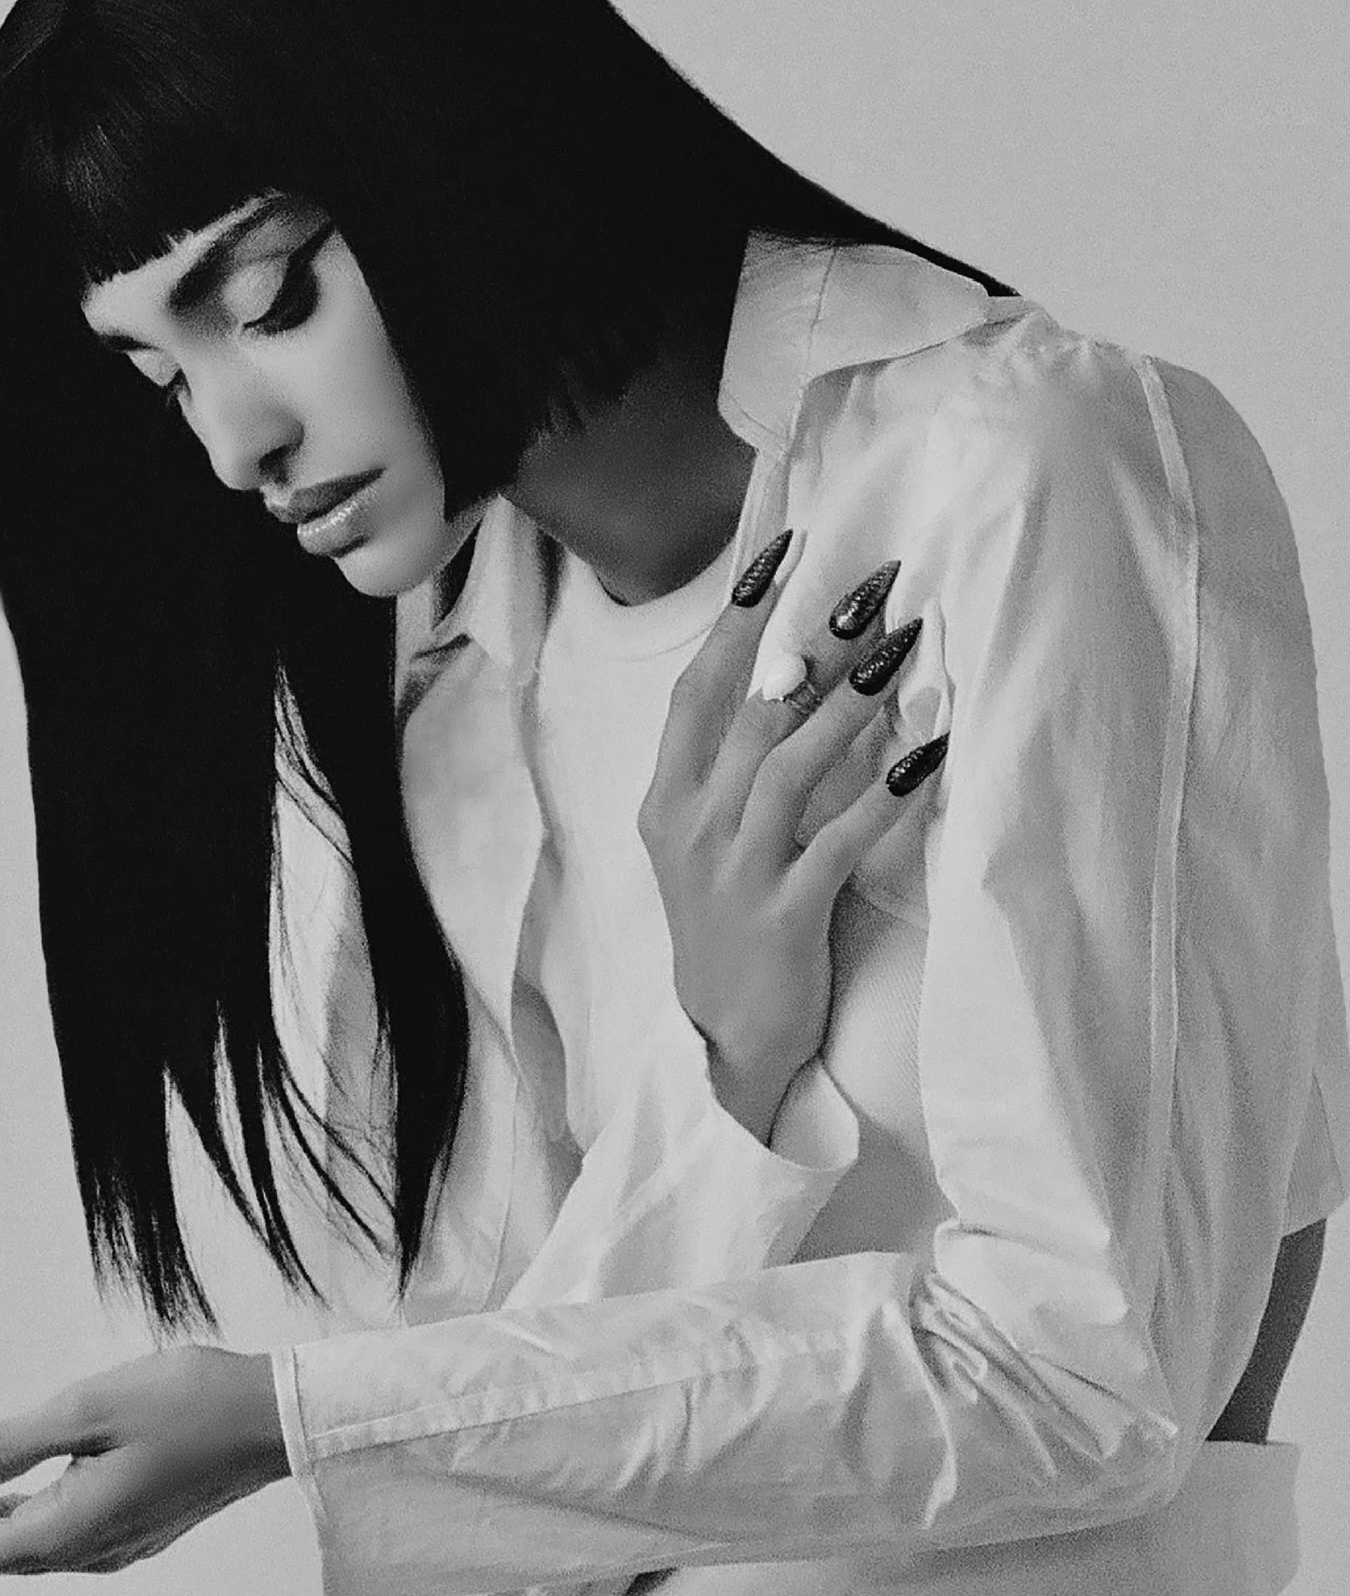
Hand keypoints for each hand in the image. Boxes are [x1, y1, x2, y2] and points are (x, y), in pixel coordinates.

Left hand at [0, 1346, 288, 1579]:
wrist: (278, 1419)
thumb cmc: (194, 1404)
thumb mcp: (92, 1407)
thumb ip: (11, 1441)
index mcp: (67, 1533)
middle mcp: (82, 1553)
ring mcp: (108, 1542)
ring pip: (10, 1536)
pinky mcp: (127, 1522)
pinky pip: (44, 1522)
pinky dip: (4, 1497)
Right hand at [637, 534, 946, 1138]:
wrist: (726, 1042)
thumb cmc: (729, 926)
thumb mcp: (707, 842)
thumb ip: (736, 768)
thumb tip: (801, 676)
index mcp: (666, 800)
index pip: (697, 688)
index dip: (738, 619)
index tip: (782, 553)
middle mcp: (690, 827)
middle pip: (753, 713)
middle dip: (815, 643)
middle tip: (876, 586)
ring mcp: (733, 873)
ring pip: (789, 766)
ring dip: (850, 703)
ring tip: (906, 648)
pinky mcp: (782, 917)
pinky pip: (839, 842)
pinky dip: (885, 796)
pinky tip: (929, 758)